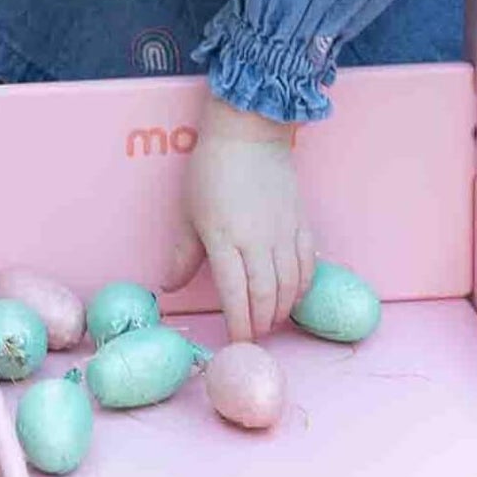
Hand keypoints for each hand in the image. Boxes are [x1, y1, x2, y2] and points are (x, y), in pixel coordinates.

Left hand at [165, 98, 317, 341]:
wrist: (249, 132)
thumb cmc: (211, 170)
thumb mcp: (189, 212)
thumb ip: (183, 254)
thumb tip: (169, 287)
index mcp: (225, 240)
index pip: (235, 295)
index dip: (238, 324)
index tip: (237, 344)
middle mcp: (258, 241)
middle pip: (266, 295)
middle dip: (261, 323)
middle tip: (254, 337)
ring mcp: (284, 232)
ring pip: (290, 284)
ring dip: (282, 309)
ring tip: (272, 320)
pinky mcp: (301, 222)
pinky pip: (308, 264)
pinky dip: (303, 286)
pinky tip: (294, 296)